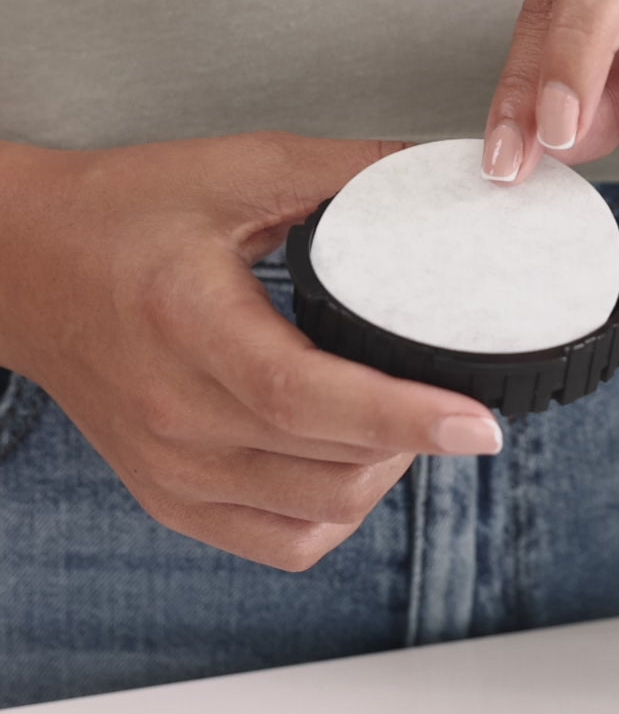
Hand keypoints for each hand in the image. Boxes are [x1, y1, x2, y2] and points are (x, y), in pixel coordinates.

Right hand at [0, 133, 502, 569]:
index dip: (403, 416)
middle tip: (453, 399)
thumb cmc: (120, 214)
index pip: (307, 398)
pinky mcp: (170, 496)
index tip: (478, 424)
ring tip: (404, 426)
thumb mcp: (234, 171)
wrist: (24, 266)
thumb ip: (341, 172)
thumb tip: (428, 172)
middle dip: (416, 440)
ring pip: (316, 515)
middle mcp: (177, 417)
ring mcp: (171, 470)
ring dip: (382, 477)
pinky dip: (334, 514)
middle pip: (330, 467)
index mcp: (190, 327)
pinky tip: (350, 465)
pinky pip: (279, 542)